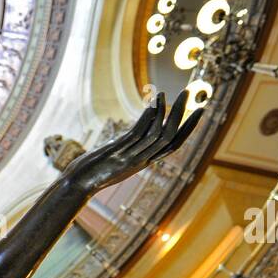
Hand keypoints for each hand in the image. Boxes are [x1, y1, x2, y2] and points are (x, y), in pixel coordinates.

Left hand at [65, 91, 201, 197]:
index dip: (189, 127)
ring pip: (157, 135)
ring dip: (166, 112)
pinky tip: (154, 102)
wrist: (77, 185)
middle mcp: (142, 159)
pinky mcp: (118, 153)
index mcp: (145, 160)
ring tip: (169, 93)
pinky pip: (138, 134)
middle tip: (189, 93)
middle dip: (182, 115)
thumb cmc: (95, 171)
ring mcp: (131, 157)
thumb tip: (139, 129)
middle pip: (170, 137)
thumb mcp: (119, 157)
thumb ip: (132, 146)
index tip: (200, 109)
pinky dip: (148, 117)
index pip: (175, 144)